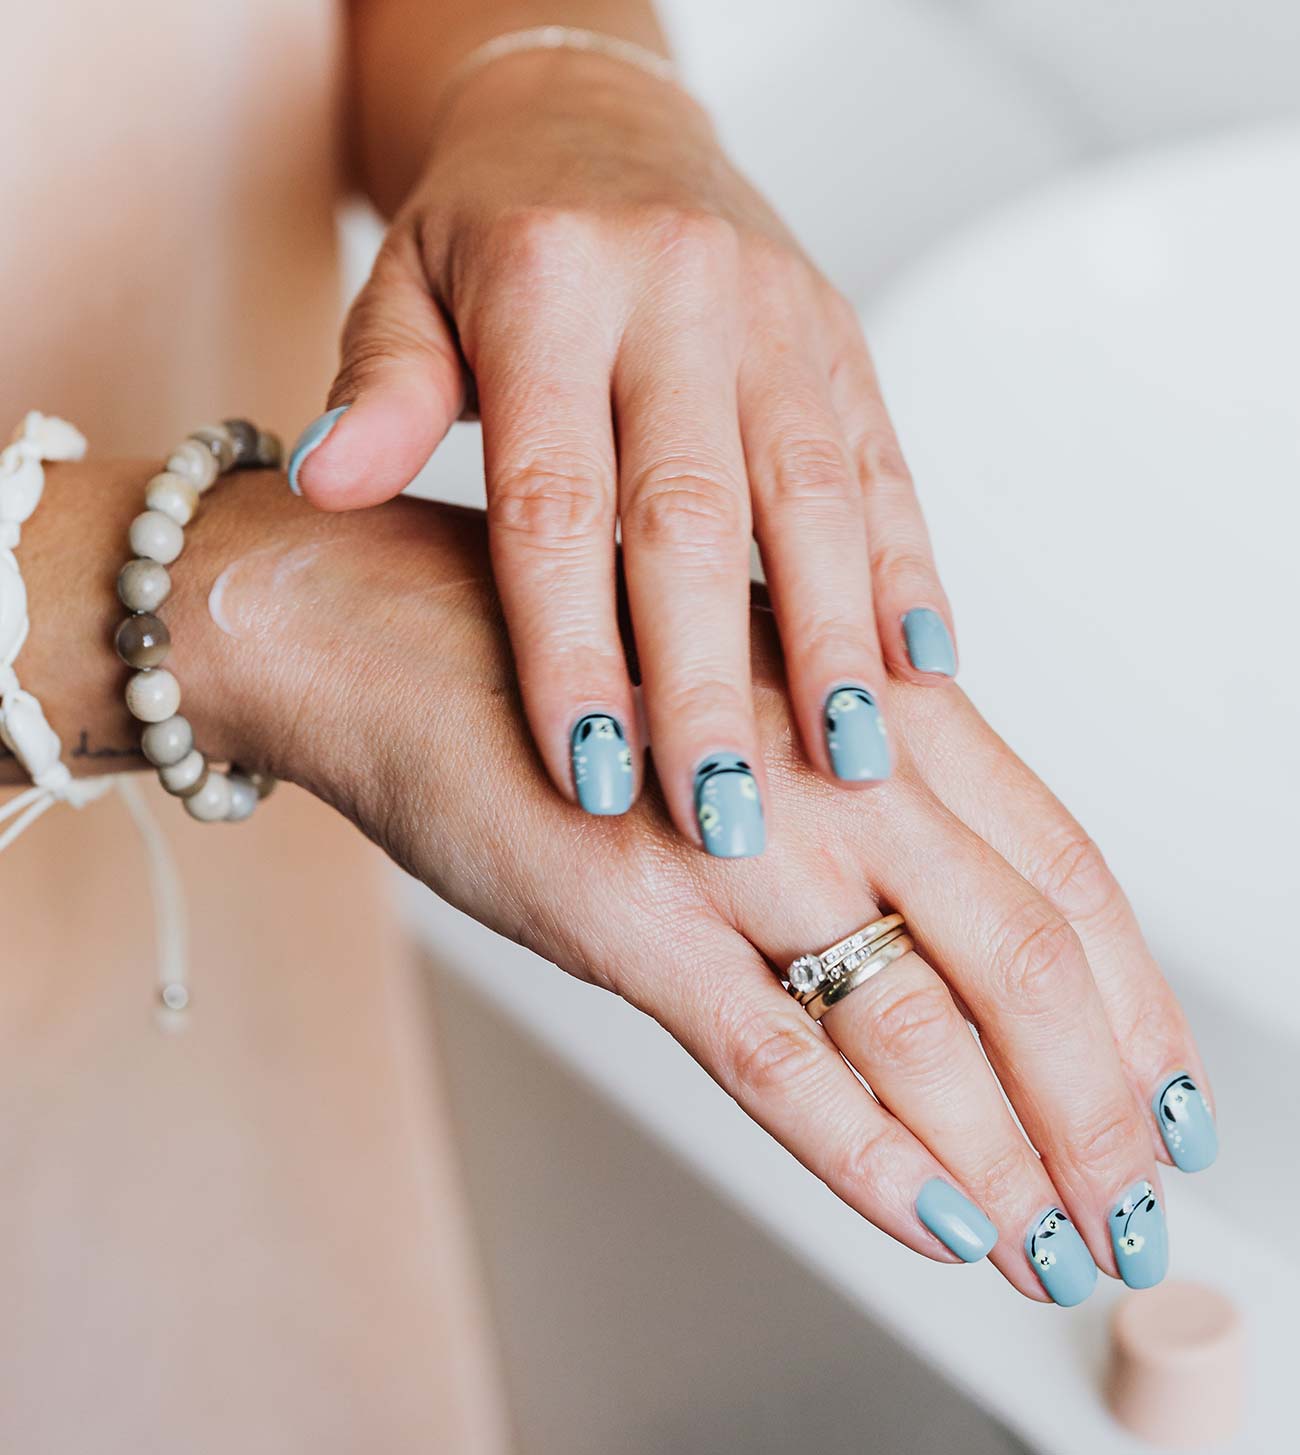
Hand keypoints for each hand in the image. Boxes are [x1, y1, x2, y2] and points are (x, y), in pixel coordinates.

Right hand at [180, 480, 1214, 1306]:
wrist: (388, 632)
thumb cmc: (572, 669)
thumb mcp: (749, 707)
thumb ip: (857, 795)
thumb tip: (958, 929)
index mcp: (872, 708)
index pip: (1064, 867)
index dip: (1138, 1001)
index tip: (1171, 1097)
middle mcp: (831, 765)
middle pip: (1026, 954)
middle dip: (1100, 1107)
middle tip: (1138, 1215)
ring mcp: (733, 840)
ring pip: (921, 1019)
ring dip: (1013, 1155)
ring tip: (1064, 1253)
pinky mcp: (627, 911)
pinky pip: (775, 1056)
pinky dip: (871, 1155)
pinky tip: (938, 1222)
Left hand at [288, 49, 957, 853]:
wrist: (599, 123)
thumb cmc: (494, 236)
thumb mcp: (404, 287)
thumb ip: (379, 389)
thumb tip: (325, 481)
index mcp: (551, 280)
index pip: (555, 499)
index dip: (571, 646)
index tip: (587, 774)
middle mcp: (677, 289)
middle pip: (695, 517)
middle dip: (711, 679)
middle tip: (722, 812)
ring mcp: (776, 312)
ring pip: (813, 498)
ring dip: (832, 642)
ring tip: (846, 765)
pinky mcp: (842, 337)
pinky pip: (884, 463)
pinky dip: (906, 572)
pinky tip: (921, 670)